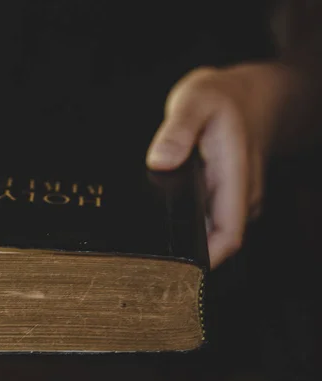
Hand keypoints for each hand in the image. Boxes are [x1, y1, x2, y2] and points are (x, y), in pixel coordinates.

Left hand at [146, 63, 291, 268]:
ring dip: (186, 240)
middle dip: (185, 254)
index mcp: (236, 176)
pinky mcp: (226, 195)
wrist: (253, 94)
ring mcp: (235, 197)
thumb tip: (160, 161)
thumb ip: (178, 130)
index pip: (228, 234)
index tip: (171, 269)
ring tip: (147, 245)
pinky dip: (188, 224)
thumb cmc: (225, 97)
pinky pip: (209, 220)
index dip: (204, 260)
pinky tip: (162, 221)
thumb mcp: (196, 101)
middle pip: (217, 241)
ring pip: (213, 232)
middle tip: (143, 260)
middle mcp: (241, 194)